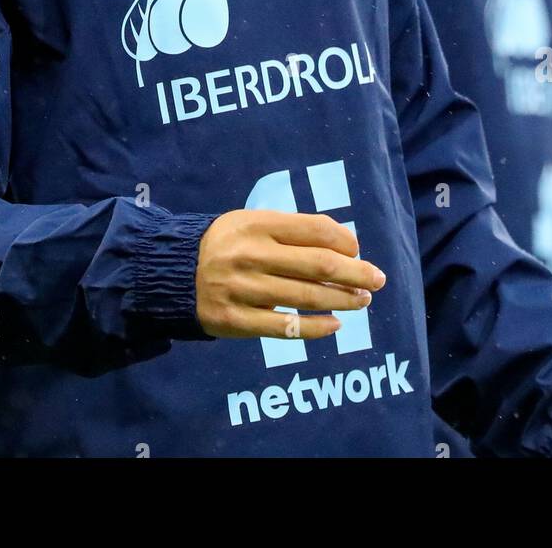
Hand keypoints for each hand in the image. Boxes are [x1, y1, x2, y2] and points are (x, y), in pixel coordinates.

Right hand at [196, 209, 386, 340]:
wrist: (173, 272)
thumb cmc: (226, 244)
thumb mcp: (252, 223)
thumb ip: (292, 231)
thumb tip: (346, 246)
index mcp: (258, 224)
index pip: (315, 230)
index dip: (344, 241)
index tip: (358, 250)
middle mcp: (252, 255)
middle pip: (319, 265)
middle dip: (356, 273)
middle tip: (377, 280)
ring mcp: (243, 289)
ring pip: (306, 297)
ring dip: (342, 300)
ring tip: (362, 300)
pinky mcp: (236, 321)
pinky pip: (285, 328)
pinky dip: (316, 328)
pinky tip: (335, 325)